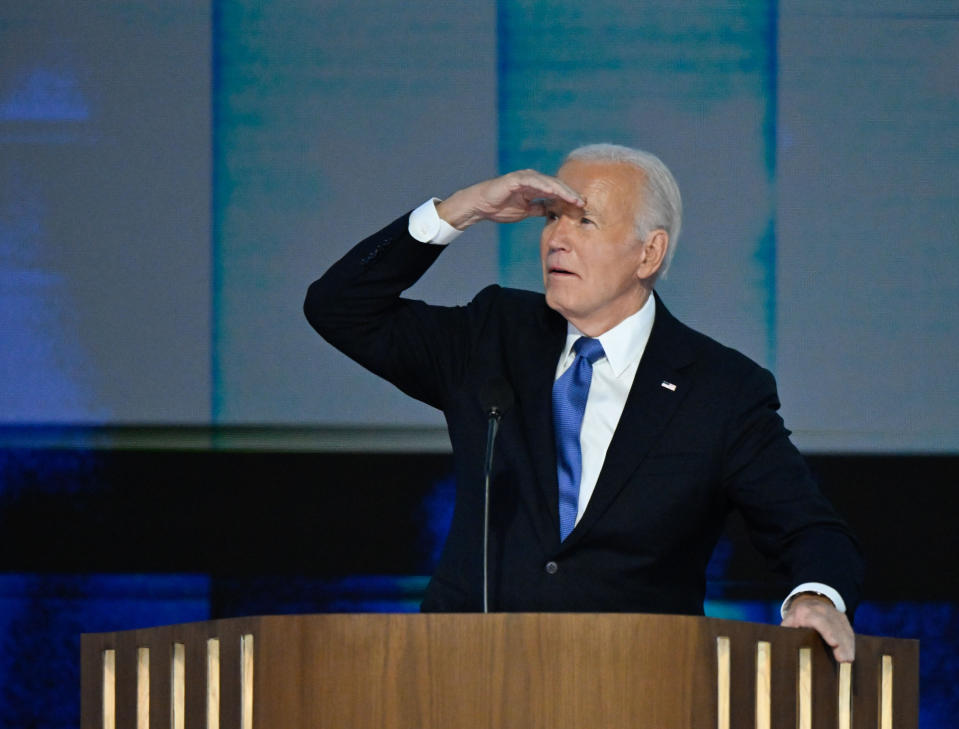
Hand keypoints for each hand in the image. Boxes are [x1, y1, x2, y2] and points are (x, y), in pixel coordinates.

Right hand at [436, 169, 583, 229]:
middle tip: (584, 202)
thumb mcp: (526, 211)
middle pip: (556, 185)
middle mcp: (532, 179)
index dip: (570, 198)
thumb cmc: (500, 207)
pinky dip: (544, 186)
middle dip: (571, 194)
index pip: (557, 192)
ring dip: (562, 190)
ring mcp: (524, 178)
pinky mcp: (516, 179)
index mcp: (535, 187)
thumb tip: (553, 212)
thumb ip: (539, 209)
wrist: (481, 206)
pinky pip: (533, 182)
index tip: (582, 207)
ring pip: (548, 183)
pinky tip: (554, 192)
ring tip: (574, 199)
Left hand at [781, 594, 855, 661]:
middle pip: (833, 626)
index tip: (834, 644)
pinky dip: (850, 641)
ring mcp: (832, 612)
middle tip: (845, 660)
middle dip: (841, 643)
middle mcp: (821, 610)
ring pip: (842, 628)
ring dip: (847, 644)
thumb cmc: (795, 618)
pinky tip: (851, 652)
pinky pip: (847, 629)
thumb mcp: (788, 623)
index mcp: (805, 612)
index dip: (827, 632)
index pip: (819, 621)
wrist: (806, 602)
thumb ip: (786, 633)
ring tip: (849, 659)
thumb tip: (785, 647)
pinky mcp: (841, 616)